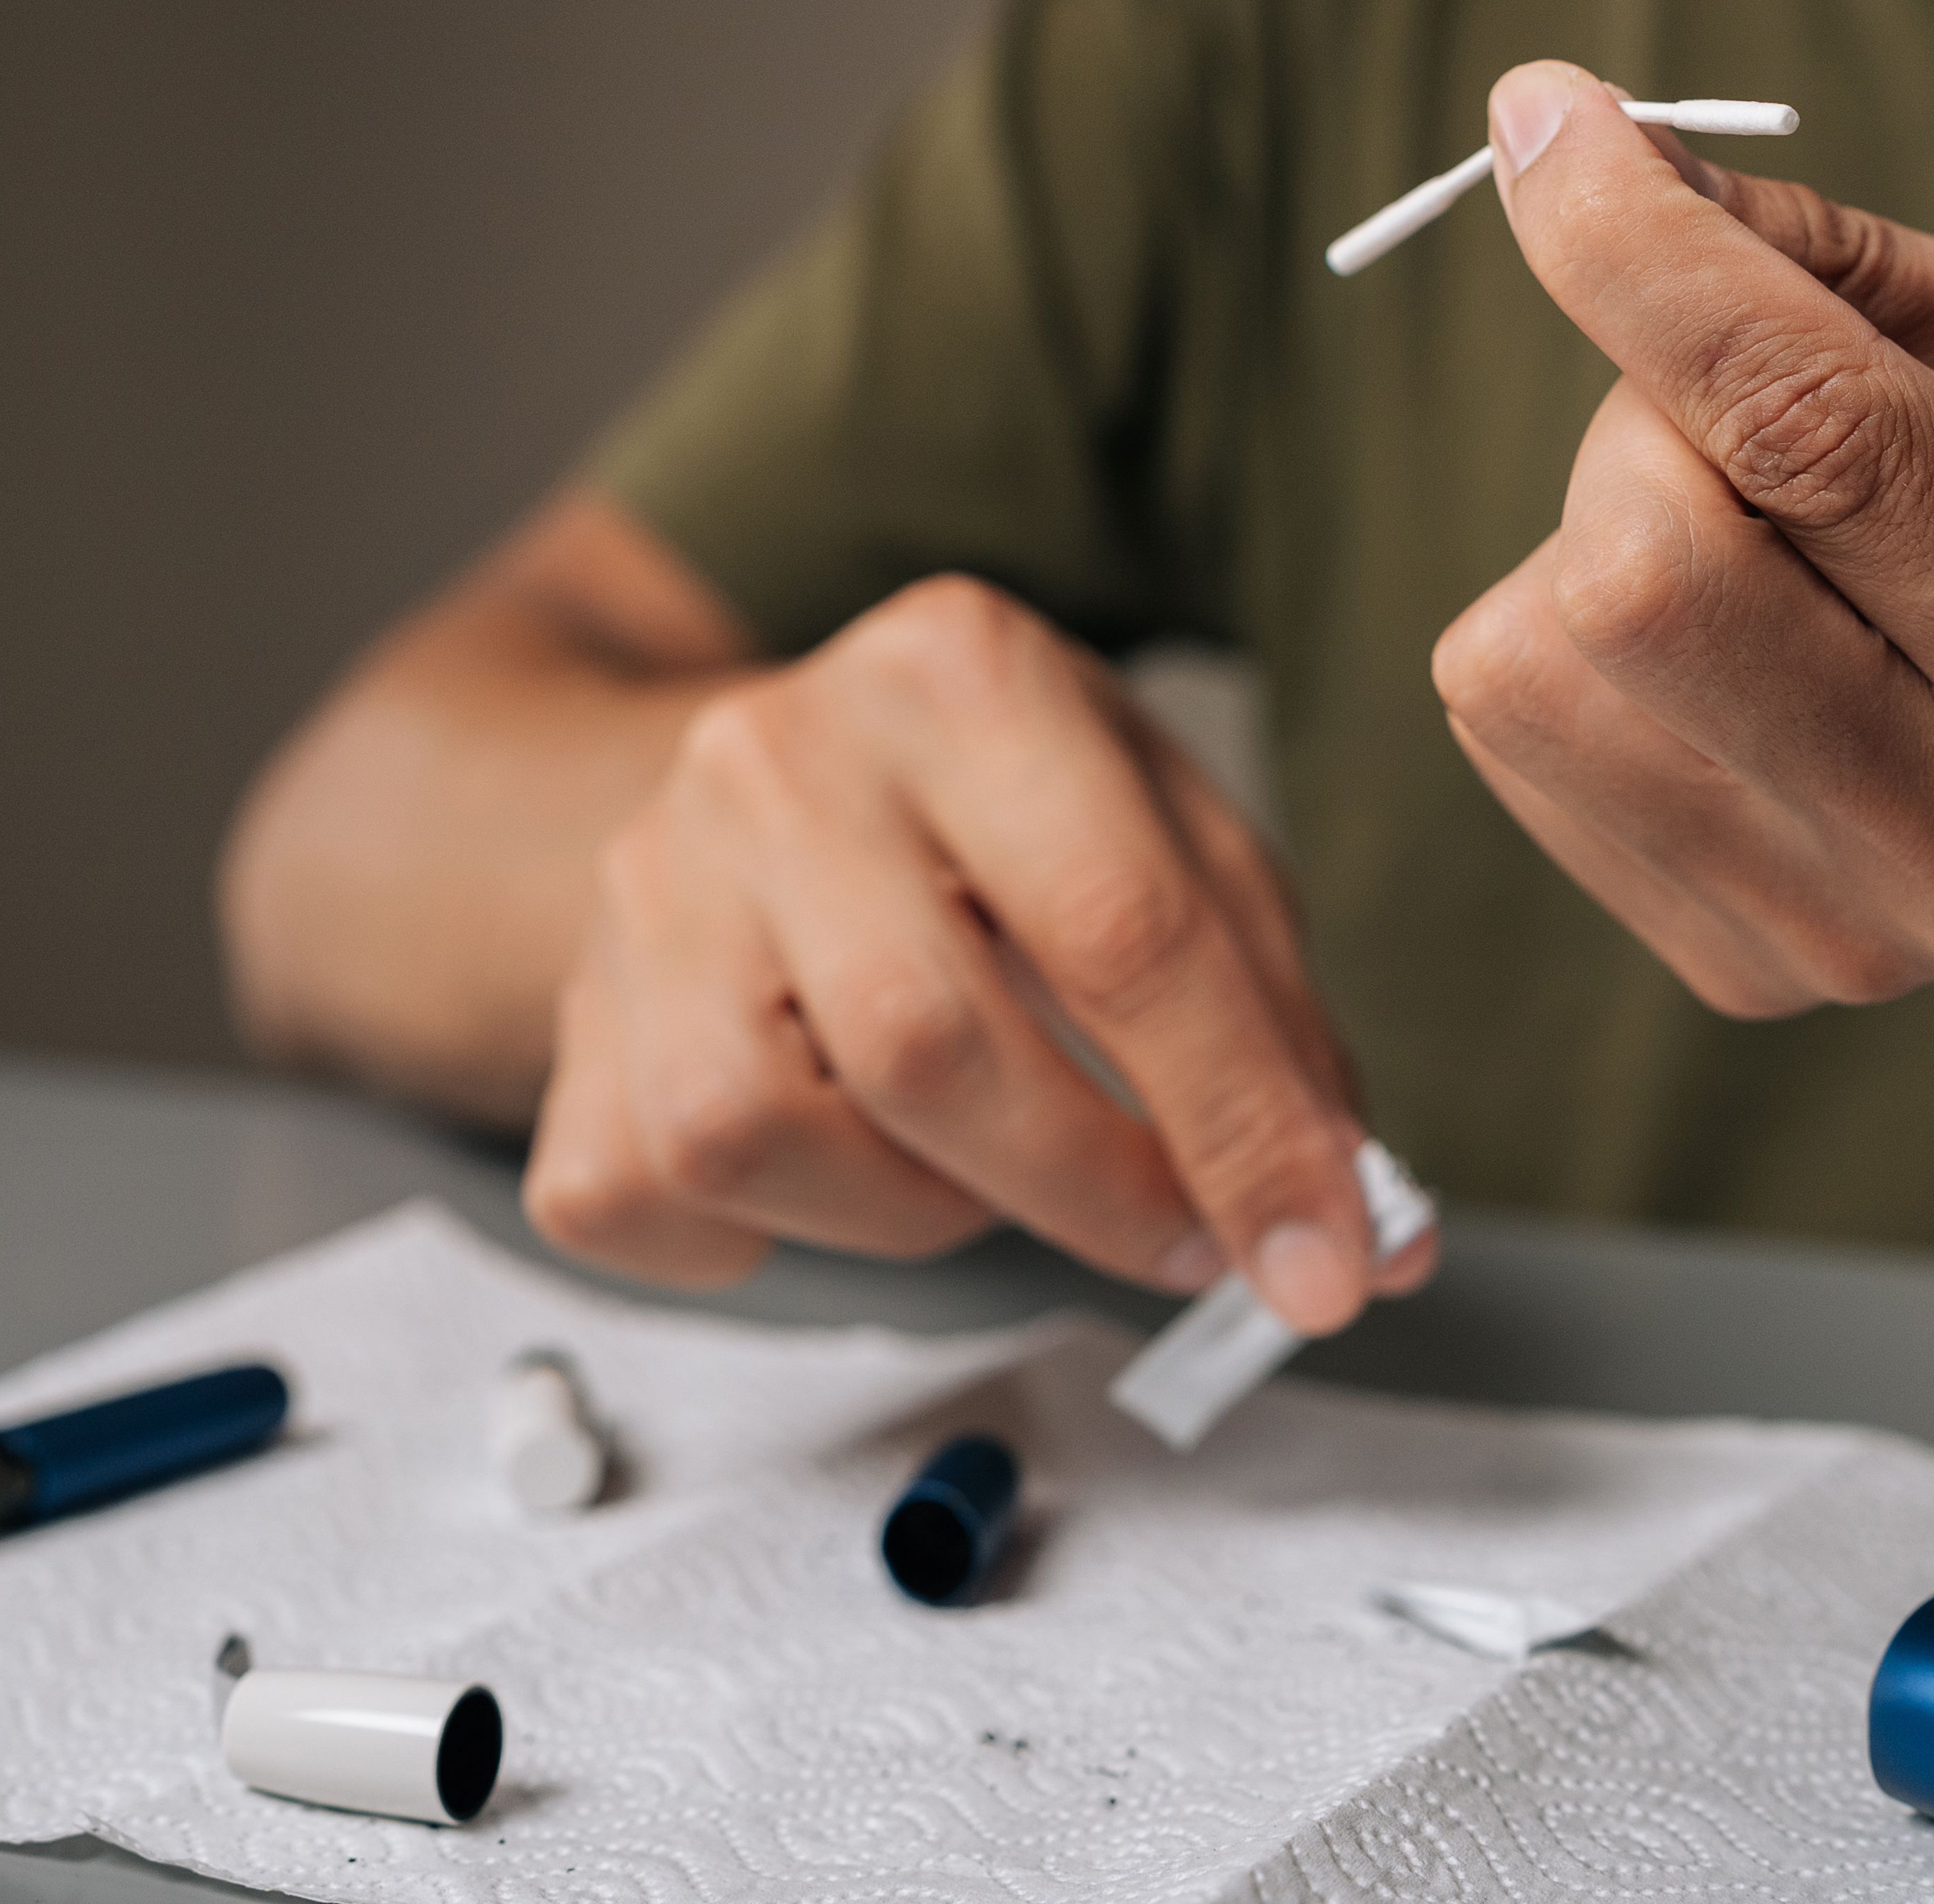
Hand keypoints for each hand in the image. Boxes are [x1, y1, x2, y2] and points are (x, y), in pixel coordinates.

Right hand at [520, 574, 1426, 1330]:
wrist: (767, 775)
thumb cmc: (1004, 819)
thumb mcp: (1167, 834)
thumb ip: (1275, 1020)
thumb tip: (1366, 1234)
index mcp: (958, 670)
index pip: (1120, 928)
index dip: (1240, 1123)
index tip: (1328, 1264)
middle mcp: (774, 756)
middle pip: (927, 1041)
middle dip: (1094, 1190)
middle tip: (1189, 1245)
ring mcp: (642, 886)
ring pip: (760, 1134)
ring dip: (920, 1207)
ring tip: (987, 1156)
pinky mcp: (567, 1018)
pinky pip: (647, 1194)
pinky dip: (770, 1235)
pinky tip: (842, 1163)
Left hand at [1433, 61, 1933, 1013]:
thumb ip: (1863, 273)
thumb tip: (1611, 167)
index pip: (1808, 439)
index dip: (1643, 256)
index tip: (1545, 110)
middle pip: (1634, 569)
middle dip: (1645, 416)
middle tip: (1760, 396)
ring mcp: (1853, 937)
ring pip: (1532, 659)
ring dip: (1608, 528)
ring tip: (1779, 538)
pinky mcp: (1748, 969)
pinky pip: (1517, 733)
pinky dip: (1584, 635)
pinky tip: (1750, 637)